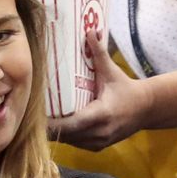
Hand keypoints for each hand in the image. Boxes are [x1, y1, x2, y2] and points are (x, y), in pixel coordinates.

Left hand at [48, 29, 152, 150]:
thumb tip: (90, 30)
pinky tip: (55, 127)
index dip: (54, 124)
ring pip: (70, 142)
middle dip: (49, 128)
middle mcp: (100, 132)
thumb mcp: (112, 72)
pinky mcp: (98, 147)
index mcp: (103, 114)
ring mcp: (100, 142)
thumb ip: (99, 53)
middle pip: (67, 135)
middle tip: (30, 117)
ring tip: (38, 122)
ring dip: (56, 134)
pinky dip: (66, 137)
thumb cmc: (127, 89)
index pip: (73, 124)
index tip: (37, 117)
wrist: (146, 109)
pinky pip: (76, 144)